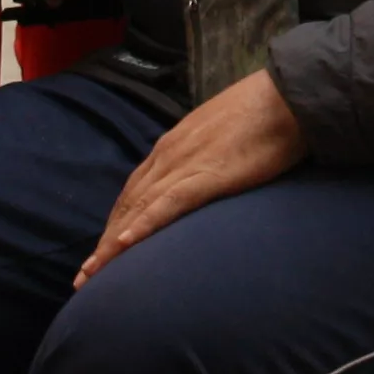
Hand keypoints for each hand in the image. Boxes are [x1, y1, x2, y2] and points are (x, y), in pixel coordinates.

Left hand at [79, 69, 307, 285]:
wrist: (288, 96)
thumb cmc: (264, 114)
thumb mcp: (224, 136)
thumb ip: (207, 155)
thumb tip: (205, 174)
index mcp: (172, 146)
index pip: (134, 191)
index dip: (116, 223)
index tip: (104, 250)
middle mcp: (168, 155)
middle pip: (127, 205)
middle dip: (104, 242)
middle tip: (85, 277)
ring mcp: (184, 165)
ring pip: (137, 209)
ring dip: (111, 244)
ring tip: (92, 275)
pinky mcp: (205, 176)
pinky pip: (167, 205)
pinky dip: (142, 225)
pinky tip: (125, 245)